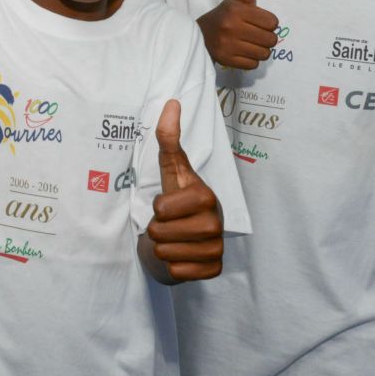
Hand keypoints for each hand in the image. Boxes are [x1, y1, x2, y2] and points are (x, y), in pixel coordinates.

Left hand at [146, 100, 223, 281]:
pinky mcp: (214, 271)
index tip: (169, 205)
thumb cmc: (176, 201)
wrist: (186, 237)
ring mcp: (217, 249)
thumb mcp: (170, 170)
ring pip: (165, 254)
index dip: (157, 208)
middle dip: (157, 230)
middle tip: (169, 224)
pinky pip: (177, 273)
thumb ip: (169, 138)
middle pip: (160, 234)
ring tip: (175, 238)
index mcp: (206, 196)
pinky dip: (174, 266)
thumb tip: (172, 102)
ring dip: (163, 248)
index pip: (160, 208)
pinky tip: (183, 255)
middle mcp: (216, 224)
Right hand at [196, 0, 278, 69]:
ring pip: (264, 54)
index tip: (259, 22)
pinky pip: (254, 64)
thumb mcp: (235, 1)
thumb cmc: (224, 16)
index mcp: (236, 11)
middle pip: (271, 39)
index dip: (269, 23)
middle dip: (267, 38)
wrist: (199, 35)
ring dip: (261, 50)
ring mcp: (228, 45)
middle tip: (256, 34)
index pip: (272, 22)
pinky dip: (252, 60)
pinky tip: (244, 52)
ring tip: (251, 44)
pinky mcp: (227, 60)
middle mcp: (231, 28)